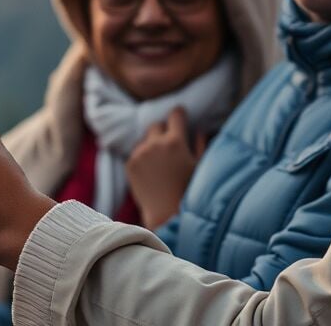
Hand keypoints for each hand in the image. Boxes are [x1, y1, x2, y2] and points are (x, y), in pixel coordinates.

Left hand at [125, 106, 206, 228]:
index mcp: (175, 141)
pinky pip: (137, 152)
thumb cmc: (190, 191)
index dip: (179, 115)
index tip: (181, 116)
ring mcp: (140, 153)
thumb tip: (199, 130)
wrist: (167, 215)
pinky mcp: (130, 164)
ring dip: (152, 143)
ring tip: (162, 161)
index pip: (175, 114)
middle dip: (164, 130)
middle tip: (171, 142)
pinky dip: (143, 156)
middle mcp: (155, 143)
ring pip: (145, 139)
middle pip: (157, 125)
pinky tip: (153, 170)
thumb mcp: (199, 166)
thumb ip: (200, 144)